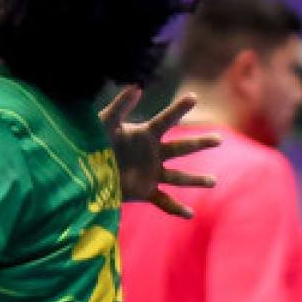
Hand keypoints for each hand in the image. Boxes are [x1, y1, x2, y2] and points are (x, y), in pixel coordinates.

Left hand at [103, 88, 220, 220]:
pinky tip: (190, 215)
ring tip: (213, 182)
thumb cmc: (91, 144)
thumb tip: (137, 87)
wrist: (82, 173)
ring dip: (196, 180)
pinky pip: (164, 200)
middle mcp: (152, 153)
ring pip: (178, 176)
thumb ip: (120, 106)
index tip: (193, 97)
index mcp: (145, 135)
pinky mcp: (144, 191)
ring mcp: (151, 173)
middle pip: (182, 148)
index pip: (166, 120)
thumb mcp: (105, 124)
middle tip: (219, 139)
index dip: (178, 109)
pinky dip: (176, 208)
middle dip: (200, 144)